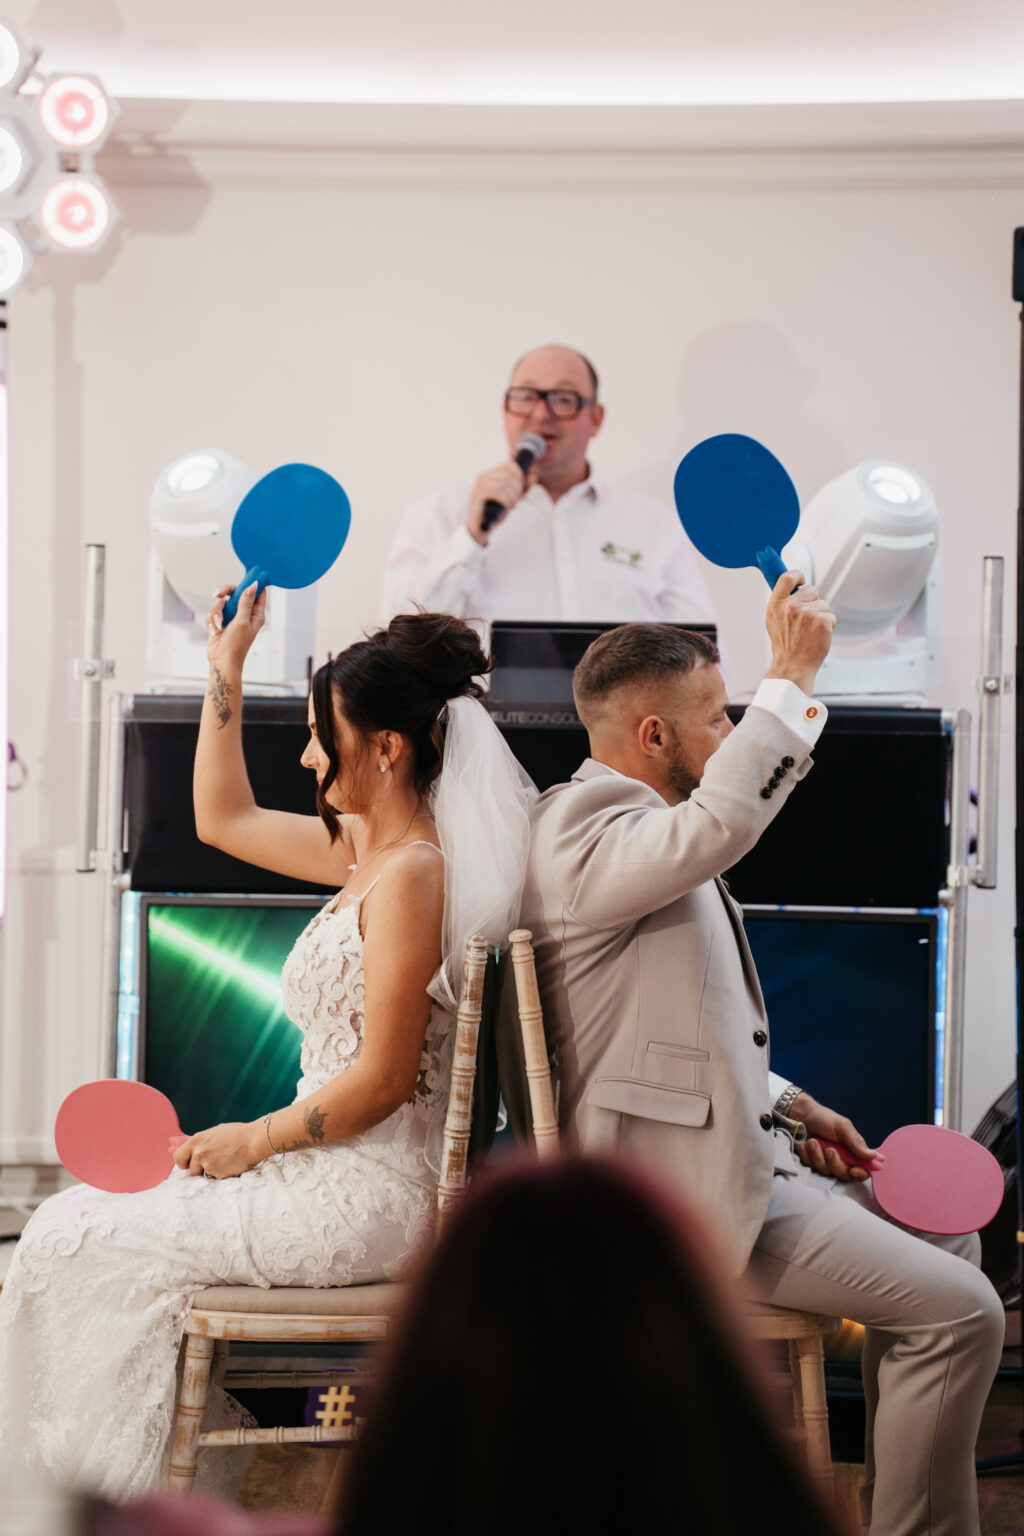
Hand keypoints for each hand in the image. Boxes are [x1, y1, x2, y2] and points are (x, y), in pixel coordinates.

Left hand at [172, 1121, 263, 1179]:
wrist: (253, 1140)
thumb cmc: (236, 1134)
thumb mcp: (214, 1133)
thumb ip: (200, 1142)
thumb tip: (186, 1148)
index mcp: (196, 1140)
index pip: (178, 1157)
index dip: (183, 1162)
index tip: (188, 1162)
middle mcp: (199, 1153)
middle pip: (190, 1169)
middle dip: (198, 1168)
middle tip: (210, 1162)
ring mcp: (208, 1165)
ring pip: (204, 1174)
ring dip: (210, 1170)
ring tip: (224, 1160)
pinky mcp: (218, 1175)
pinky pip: (216, 1177)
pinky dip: (221, 1173)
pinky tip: (230, 1163)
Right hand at [205, 581, 266, 668]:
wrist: (221, 660)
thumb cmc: (236, 645)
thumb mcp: (242, 621)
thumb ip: (246, 602)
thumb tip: (253, 585)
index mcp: (256, 614)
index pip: (257, 593)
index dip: (253, 583)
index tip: (249, 574)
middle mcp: (244, 613)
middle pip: (235, 592)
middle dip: (225, 593)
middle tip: (218, 594)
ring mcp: (232, 617)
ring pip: (221, 602)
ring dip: (217, 612)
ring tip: (218, 625)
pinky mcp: (220, 621)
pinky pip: (213, 612)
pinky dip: (212, 620)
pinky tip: (215, 630)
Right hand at [465, 460, 534, 544]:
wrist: (480, 529)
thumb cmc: (495, 513)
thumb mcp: (513, 498)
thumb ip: (523, 488)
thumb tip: (534, 476)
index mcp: (490, 474)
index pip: (509, 465)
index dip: (519, 476)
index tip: (520, 490)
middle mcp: (483, 476)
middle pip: (508, 475)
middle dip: (517, 489)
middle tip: (516, 500)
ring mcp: (479, 485)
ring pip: (504, 484)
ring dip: (512, 496)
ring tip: (512, 505)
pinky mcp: (477, 495)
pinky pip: (497, 492)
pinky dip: (506, 501)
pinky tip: (507, 507)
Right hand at [763, 571, 836, 695]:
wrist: (792, 666)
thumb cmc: (784, 644)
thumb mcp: (773, 620)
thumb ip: (781, 601)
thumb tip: (792, 585)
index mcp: (777, 604)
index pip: (788, 577)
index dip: (798, 576)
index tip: (801, 582)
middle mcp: (792, 607)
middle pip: (811, 589)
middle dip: (812, 600)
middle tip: (805, 618)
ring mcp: (809, 614)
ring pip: (823, 604)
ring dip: (820, 615)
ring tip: (809, 631)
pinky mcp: (823, 622)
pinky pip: (831, 616)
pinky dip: (827, 626)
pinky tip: (817, 636)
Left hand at [789, 1091, 879, 1182]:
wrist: (801, 1115)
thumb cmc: (824, 1119)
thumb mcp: (842, 1127)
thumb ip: (856, 1143)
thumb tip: (873, 1156)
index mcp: (853, 1152)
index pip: (863, 1170)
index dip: (860, 1174)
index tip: (853, 1170)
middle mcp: (841, 1160)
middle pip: (844, 1175)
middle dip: (835, 1163)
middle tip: (828, 1149)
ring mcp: (826, 1163)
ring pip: (826, 1172)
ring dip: (817, 1156)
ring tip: (812, 1141)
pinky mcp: (812, 1163)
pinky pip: (811, 1167)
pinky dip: (807, 1155)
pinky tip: (804, 1144)